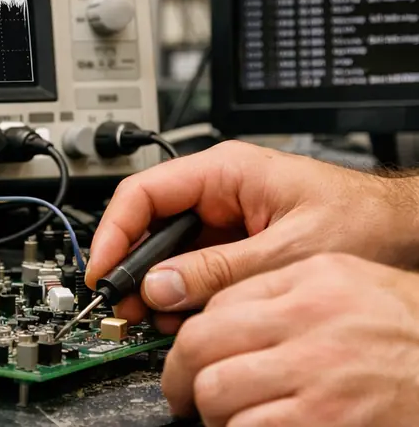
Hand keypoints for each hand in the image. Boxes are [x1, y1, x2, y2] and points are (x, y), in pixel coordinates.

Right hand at [87, 141, 418, 331]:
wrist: (406, 233)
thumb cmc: (364, 221)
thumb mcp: (287, 249)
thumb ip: (221, 270)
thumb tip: (162, 287)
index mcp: (225, 171)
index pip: (145, 192)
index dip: (115, 231)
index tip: (103, 270)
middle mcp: (219, 191)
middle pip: (151, 223)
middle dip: (133, 266)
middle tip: (122, 306)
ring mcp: (226, 219)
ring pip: (170, 249)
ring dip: (157, 285)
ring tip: (150, 319)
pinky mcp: (236, 245)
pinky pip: (194, 267)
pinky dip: (183, 295)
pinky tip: (179, 317)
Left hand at [164, 252, 418, 425]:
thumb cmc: (412, 330)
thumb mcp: (350, 283)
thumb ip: (284, 288)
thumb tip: (219, 312)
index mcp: (312, 284)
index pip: (219, 301)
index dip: (193, 333)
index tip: (189, 355)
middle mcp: (310, 326)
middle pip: (202, 346)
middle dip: (180, 375)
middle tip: (182, 394)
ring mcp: (319, 382)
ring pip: (217, 394)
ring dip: (211, 413)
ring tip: (225, 418)